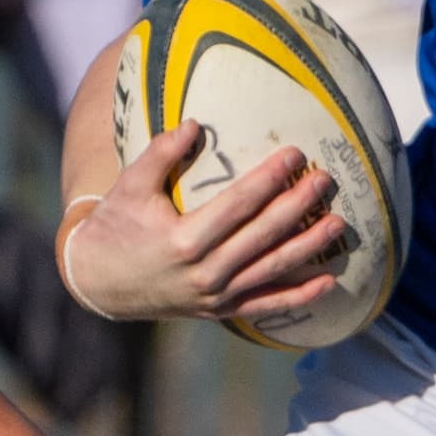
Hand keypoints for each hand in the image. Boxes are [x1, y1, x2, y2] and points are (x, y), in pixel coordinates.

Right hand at [57, 125, 343, 325]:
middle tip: (324, 181)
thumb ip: (162, 153)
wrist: (99, 283)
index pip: (238, 205)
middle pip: (262, 235)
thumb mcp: (130, 186)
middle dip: (297, 206)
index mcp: (183, 239)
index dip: (269, 179)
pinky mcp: (220, 311)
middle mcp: (204, 272)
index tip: (295, 155)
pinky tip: (327, 282)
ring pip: (271, 270)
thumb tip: (195, 124)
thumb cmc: (115, 226)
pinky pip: (266, 306)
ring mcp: (214, 296)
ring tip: (337, 224)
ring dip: (307, 248)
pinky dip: (298, 297)